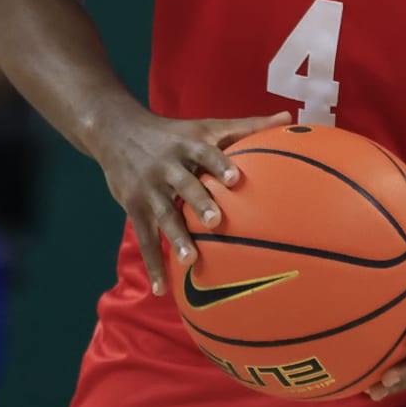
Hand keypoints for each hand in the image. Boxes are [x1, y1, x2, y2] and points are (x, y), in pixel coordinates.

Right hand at [95, 110, 290, 296]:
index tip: (236, 179)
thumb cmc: (175, 133)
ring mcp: (149, 188)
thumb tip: (288, 116)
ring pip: (163, 215)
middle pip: (184, 185)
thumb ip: (247, 126)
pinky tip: (161, 290)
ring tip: (190, 260)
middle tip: (215, 221)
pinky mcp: (134, 207)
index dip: (220, 164)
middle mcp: (168, 166)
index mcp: (189, 145)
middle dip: (199, 202)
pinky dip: (152, 265)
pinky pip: (144, 239)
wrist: (117, 131)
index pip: (206, 153)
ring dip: (175, 238)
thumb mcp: (207, 125)